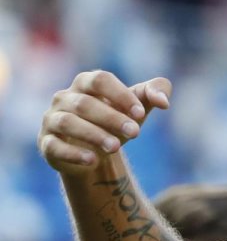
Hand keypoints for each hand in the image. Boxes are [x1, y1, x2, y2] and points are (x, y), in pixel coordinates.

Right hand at [39, 71, 172, 175]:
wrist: (95, 152)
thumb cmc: (117, 120)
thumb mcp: (138, 105)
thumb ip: (155, 93)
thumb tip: (164, 102)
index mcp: (86, 83)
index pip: (100, 80)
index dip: (120, 95)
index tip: (140, 113)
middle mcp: (64, 98)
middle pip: (85, 104)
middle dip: (112, 118)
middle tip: (135, 133)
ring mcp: (52, 120)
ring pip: (68, 123)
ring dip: (93, 134)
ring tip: (116, 147)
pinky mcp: (46, 143)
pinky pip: (55, 146)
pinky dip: (73, 153)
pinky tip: (93, 160)